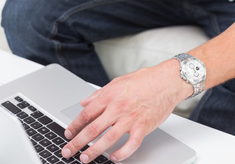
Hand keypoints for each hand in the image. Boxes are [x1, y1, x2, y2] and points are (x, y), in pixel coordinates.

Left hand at [62, 60, 191, 161]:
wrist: (167, 81)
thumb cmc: (144, 79)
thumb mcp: (117, 81)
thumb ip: (99, 93)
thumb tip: (84, 102)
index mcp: (110, 96)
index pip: (87, 113)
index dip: (75, 125)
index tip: (68, 133)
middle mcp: (118, 108)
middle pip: (93, 128)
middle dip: (78, 142)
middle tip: (68, 151)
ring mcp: (130, 119)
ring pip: (108, 139)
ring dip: (94, 151)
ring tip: (84, 158)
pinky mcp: (143, 127)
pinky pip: (130, 145)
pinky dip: (121, 154)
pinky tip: (113, 158)